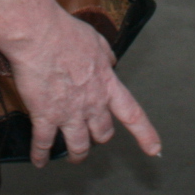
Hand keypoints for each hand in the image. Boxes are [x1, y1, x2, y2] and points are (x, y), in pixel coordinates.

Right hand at [4, 10, 161, 165]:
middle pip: (102, 133)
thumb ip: (106, 56)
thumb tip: (111, 63)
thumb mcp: (96, 41)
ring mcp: (68, 113)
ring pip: (78, 146)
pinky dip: (41, 155)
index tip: (155, 149)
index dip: (145, 134)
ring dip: (76, 154)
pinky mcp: (45, 115)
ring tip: (73, 157)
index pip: (132, 114)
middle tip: (93, 139)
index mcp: (107, 85)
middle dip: (99, 138)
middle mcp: (92, 104)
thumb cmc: (67, 32)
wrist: (40, 34)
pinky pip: (44, 143)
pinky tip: (40, 161)